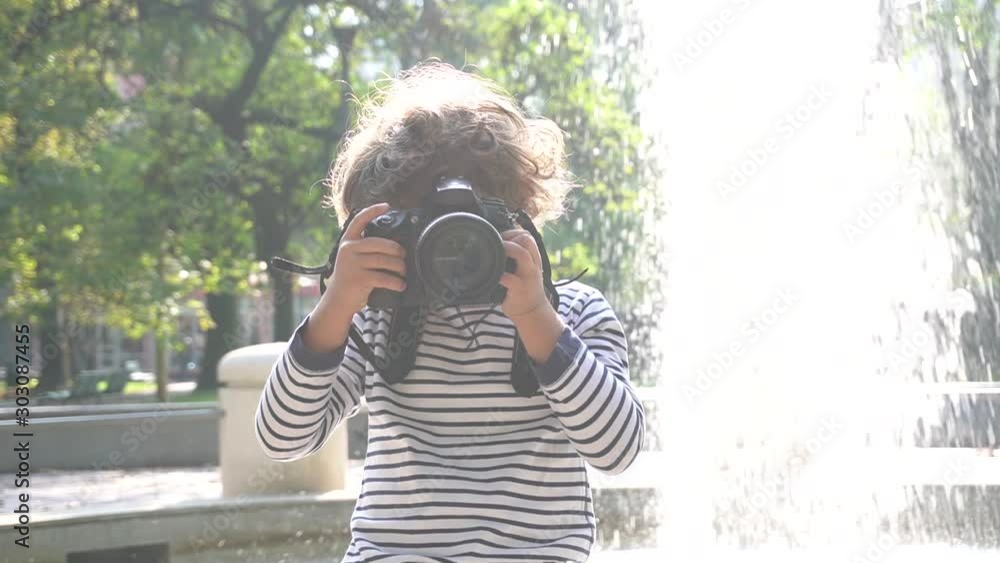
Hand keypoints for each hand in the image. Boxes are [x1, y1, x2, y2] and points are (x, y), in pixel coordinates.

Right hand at [303, 203, 405, 352]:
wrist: (338, 300)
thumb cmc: (351, 278)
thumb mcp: (354, 259)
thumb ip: (366, 249)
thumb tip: (396, 245)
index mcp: (348, 241)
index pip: (359, 220)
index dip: (373, 211)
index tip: (386, 206)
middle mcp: (349, 249)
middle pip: (380, 243)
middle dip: (397, 250)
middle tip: (404, 257)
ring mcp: (353, 264)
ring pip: (385, 260)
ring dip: (399, 267)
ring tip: (404, 272)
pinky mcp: (359, 278)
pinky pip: (384, 277)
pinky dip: (396, 281)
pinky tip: (400, 284)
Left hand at [499, 229, 550, 319]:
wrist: (532, 311)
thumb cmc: (525, 288)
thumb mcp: (526, 269)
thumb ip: (519, 256)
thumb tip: (499, 242)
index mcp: (534, 257)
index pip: (526, 235)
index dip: (511, 233)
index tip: (500, 239)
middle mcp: (533, 264)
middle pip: (526, 239)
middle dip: (508, 237)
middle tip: (497, 245)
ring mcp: (528, 276)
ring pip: (522, 254)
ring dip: (506, 249)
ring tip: (495, 254)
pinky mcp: (520, 289)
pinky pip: (510, 278)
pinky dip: (500, 275)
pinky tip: (495, 275)